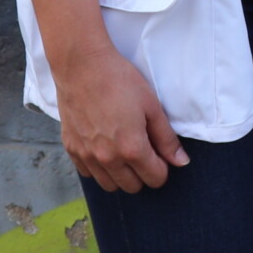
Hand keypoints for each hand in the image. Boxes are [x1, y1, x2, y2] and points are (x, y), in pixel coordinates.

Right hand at [53, 40, 188, 191]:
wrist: (82, 65)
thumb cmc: (119, 80)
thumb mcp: (152, 106)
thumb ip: (166, 138)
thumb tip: (181, 162)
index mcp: (132, 149)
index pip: (155, 179)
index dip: (162, 167)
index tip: (159, 152)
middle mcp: (108, 159)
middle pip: (133, 187)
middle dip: (143, 173)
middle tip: (143, 150)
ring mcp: (87, 155)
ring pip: (109, 185)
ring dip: (120, 175)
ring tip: (123, 151)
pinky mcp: (71, 148)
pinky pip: (88, 173)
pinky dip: (98, 168)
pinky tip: (103, 147)